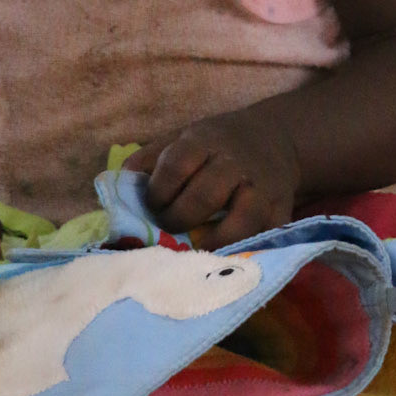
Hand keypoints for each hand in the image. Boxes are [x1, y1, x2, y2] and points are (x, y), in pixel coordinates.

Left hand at [127, 112, 300, 244]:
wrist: (276, 139)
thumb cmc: (216, 145)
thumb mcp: (181, 138)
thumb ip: (147, 161)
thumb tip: (115, 193)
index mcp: (204, 140)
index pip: (174, 168)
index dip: (157, 193)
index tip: (152, 207)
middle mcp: (235, 163)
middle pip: (202, 198)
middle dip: (178, 220)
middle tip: (168, 231)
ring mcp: (262, 189)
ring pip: (238, 224)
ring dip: (211, 243)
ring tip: (195, 249)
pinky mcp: (281, 212)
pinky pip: (262, 240)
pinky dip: (242, 253)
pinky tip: (223, 257)